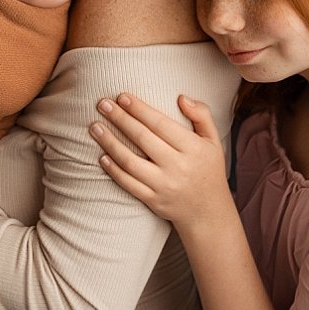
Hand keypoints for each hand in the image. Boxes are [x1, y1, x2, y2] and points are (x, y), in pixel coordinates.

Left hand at [90, 93, 231, 226]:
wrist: (208, 213)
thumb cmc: (208, 169)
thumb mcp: (213, 140)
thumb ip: (201, 115)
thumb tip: (180, 98)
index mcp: (193, 148)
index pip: (161, 124)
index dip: (139, 109)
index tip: (122, 96)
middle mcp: (178, 166)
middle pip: (142, 138)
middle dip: (120, 119)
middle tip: (102, 104)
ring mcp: (164, 185)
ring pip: (130, 161)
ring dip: (110, 143)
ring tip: (95, 127)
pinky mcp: (153, 201)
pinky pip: (128, 184)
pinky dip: (113, 170)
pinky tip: (101, 156)